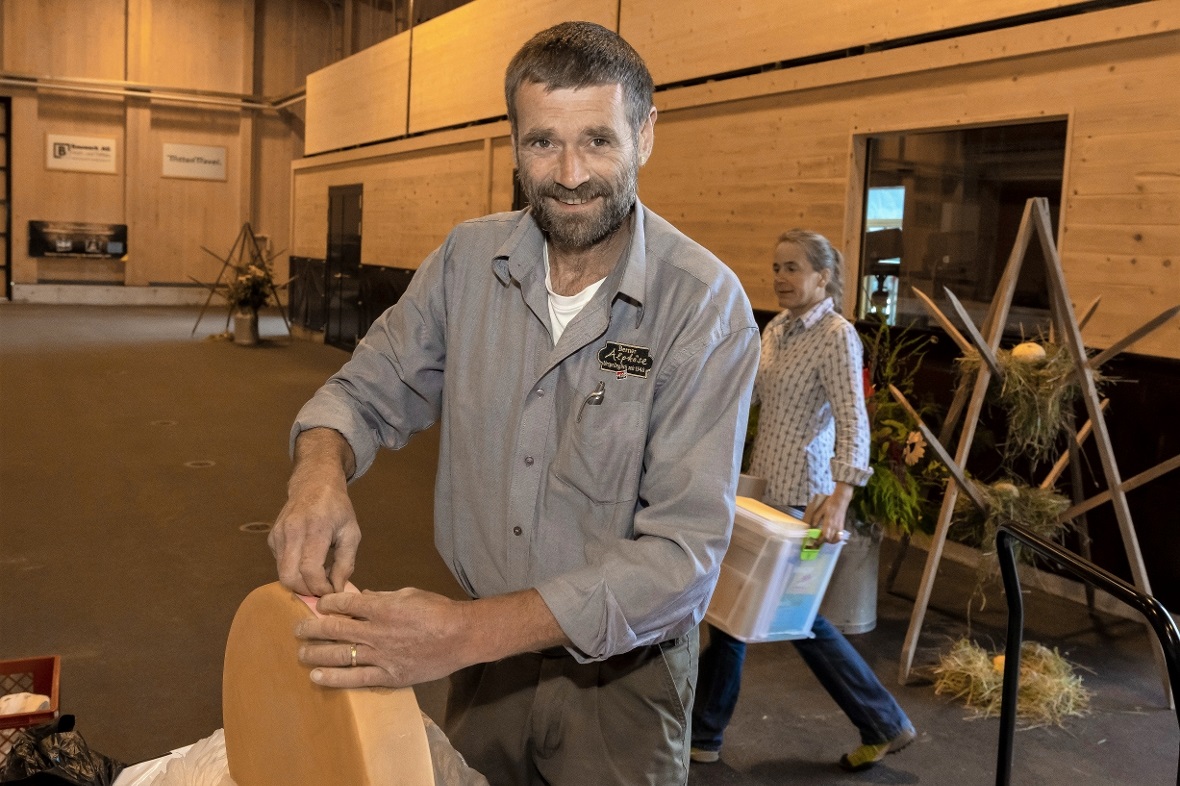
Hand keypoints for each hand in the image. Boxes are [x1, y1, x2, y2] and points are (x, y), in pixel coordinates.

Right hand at [269, 429, 360, 595]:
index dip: (320, 587)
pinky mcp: (272, 538)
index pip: (310, 570)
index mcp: (316, 529)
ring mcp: (278, 534)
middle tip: (322, 589)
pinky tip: (307, 563)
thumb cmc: (337, 509)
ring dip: (299, 583)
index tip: (332, 590)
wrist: (314, 484)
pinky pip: (280, 564)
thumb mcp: (351, 533)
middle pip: (289, 577)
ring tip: (317, 576)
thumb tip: (337, 590)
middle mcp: (292, 531)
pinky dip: (293, 571)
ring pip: (282, 574)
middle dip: (306, 590)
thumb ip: (346, 563)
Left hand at [295, 588, 472, 687]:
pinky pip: (356, 679)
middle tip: (297, 630)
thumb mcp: (409, 594)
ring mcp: (381, 656)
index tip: (318, 604)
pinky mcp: (389, 676)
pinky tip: (317, 677)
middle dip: (311, 629)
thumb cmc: (437, 610)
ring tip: (301, 654)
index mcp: (382, 607)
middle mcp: (377, 631)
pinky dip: (334, 678)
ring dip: (316, 654)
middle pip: (334, 630)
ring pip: (339, 655)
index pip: (343, 603)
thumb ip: (382, 598)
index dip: (326, 603)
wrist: (462, 637)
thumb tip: (361, 598)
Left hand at [807, 483, 852, 543]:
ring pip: (835, 540)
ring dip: (829, 542)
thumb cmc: (829, 504)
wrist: (841, 500)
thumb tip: (813, 527)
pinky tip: (831, 538)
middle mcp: (835, 526)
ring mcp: (839, 527)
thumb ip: (816, 519)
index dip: (819, 541)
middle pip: (829, 539)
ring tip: (824, 540)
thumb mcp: (821, 510)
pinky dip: (835, 540)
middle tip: (817, 541)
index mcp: (828, 522)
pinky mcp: (842, 527)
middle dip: (822, 542)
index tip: (814, 542)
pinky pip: (839, 537)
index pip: (824, 536)